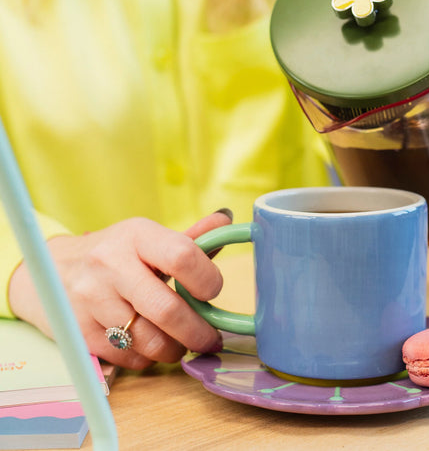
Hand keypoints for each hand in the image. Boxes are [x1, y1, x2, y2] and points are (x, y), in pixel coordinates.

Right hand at [8, 211, 232, 368]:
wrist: (51, 269)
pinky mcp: (79, 332)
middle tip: (210, 338)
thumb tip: (227, 219)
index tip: (211, 292)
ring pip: (151, 342)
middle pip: (169, 310)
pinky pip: (130, 358)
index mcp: (136, 236)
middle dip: (199, 332)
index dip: (207, 280)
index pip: (183, 256)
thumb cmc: (115, 252)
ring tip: (182, 342)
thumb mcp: (147, 237)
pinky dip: (149, 358)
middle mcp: (111, 265)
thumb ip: (190, 236)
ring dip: (176, 349)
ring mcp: (92, 300)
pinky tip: (151, 344)